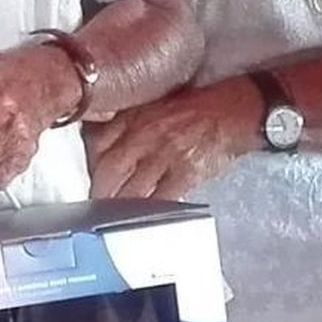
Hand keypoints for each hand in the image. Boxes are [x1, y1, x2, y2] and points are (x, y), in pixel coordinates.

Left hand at [84, 79, 254, 200]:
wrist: (234, 109)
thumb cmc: (195, 107)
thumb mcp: (155, 104)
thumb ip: (129, 121)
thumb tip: (103, 141)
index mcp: (136, 115)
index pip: (99, 142)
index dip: (89, 163)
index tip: (86, 175)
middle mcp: (146, 133)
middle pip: (111, 168)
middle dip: (99, 190)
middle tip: (94, 203)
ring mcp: (167, 153)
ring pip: (133, 187)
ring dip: (119, 205)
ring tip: (112, 216)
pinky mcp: (187, 171)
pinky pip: (162, 197)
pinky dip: (150, 210)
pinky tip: (143, 217)